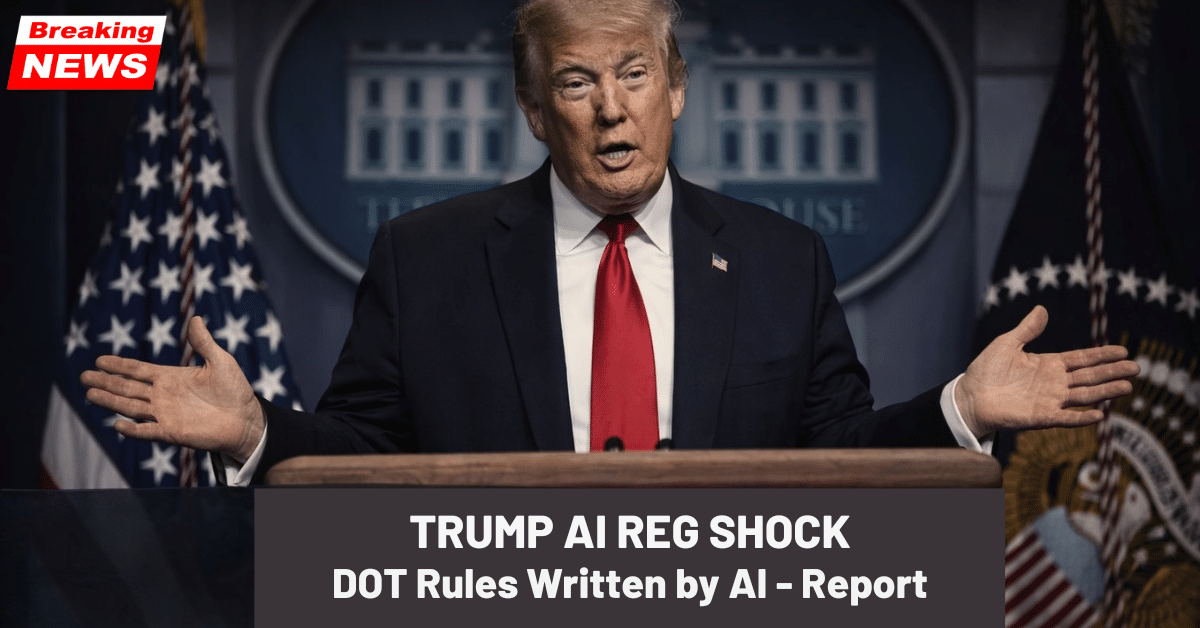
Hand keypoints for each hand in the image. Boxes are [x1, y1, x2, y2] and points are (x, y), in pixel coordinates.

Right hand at [80, 316, 264, 461]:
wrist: (247, 420)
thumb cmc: (235, 391)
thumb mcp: (221, 361)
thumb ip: (204, 343)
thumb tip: (195, 318)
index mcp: (171, 377)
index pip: (138, 370)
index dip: (119, 365)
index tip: (99, 360)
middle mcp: (163, 395)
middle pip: (128, 387)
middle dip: (106, 382)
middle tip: (83, 377)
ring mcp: (165, 414)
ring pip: (131, 407)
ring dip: (111, 401)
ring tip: (90, 394)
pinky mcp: (172, 432)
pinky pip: (148, 431)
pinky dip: (133, 429)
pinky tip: (117, 424)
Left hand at [956, 305, 1138, 438]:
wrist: (969, 396)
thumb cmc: (986, 370)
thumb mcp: (1007, 344)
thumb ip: (1027, 330)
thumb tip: (1042, 308)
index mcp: (1048, 364)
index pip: (1081, 358)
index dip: (1101, 355)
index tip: (1123, 350)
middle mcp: (1054, 383)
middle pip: (1089, 376)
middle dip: (1112, 372)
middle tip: (1135, 368)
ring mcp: (1049, 401)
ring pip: (1083, 396)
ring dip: (1104, 392)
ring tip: (1127, 387)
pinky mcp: (1040, 417)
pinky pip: (1065, 418)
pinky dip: (1081, 417)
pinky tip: (1099, 414)